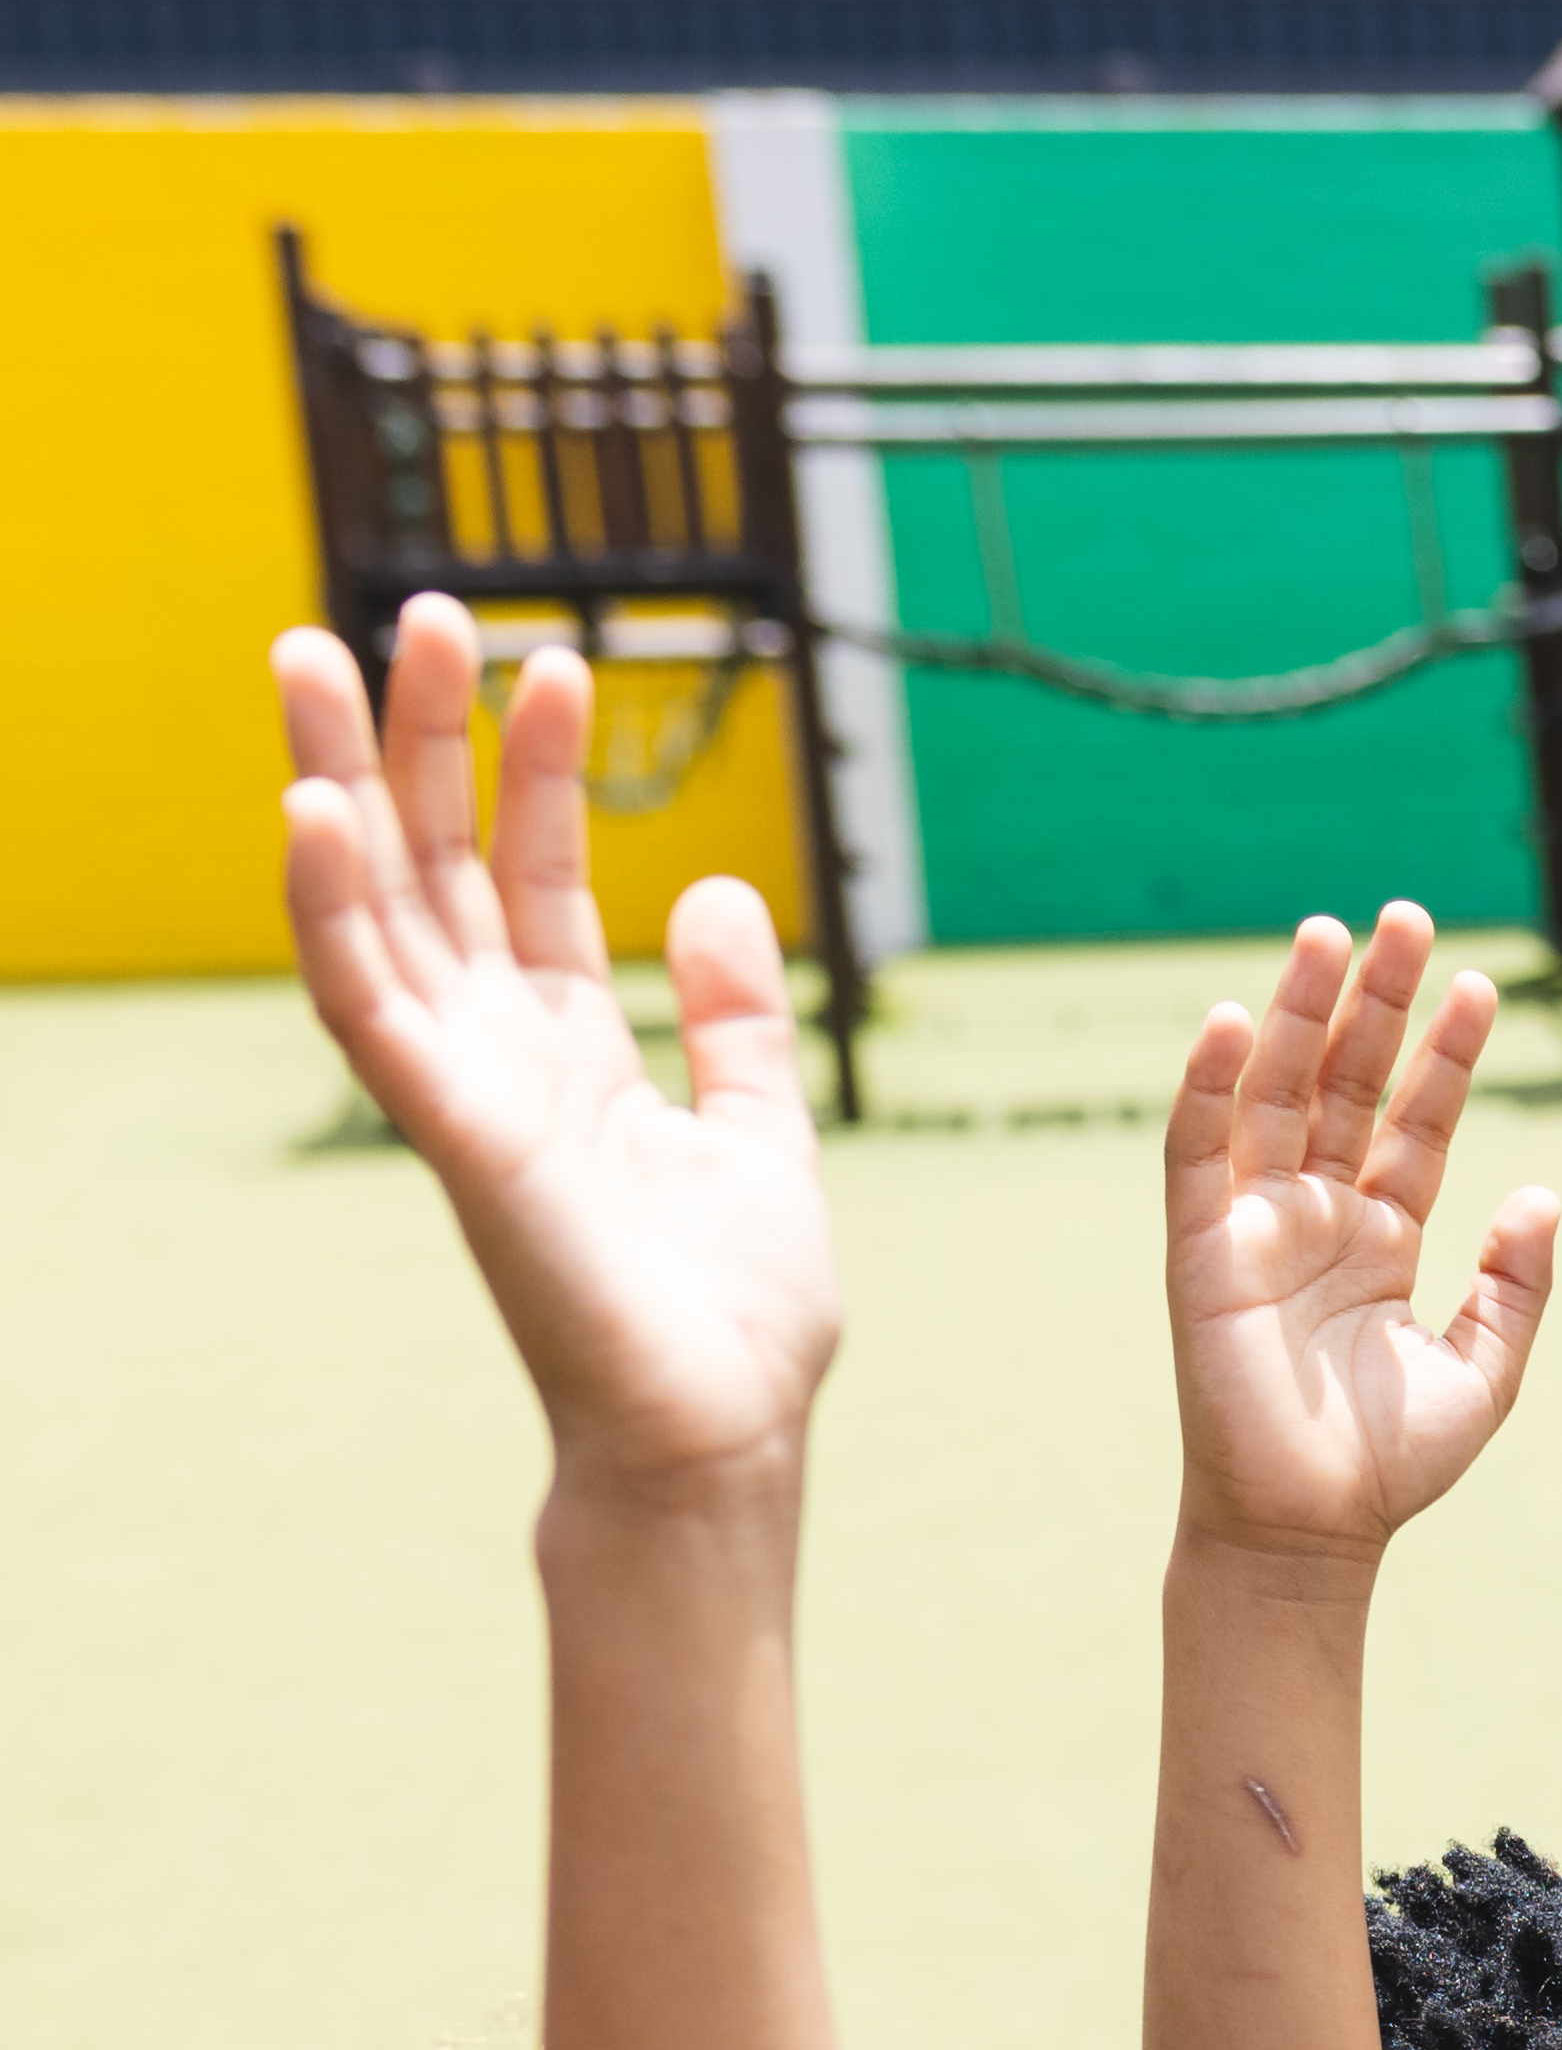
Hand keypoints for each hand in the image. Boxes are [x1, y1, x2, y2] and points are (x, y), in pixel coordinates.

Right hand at [277, 603, 837, 1488]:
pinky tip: (312, 815)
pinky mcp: (455, 1134)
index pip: (529, 873)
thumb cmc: (734, 1315)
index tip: (556, 661)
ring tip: (321, 657)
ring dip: (341, 781)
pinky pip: (369, 1006)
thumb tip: (720, 893)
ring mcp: (465, 1088)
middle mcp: (499, 1053)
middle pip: (434, 862)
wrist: (725, 1436)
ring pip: (377, 905)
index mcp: (570, 1047)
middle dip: (415, 738)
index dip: (534, 768)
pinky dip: (332, 910)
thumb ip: (738, 1018)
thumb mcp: (762, 1133)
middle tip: (414, 613)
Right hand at [1167, 903, 1558, 1568]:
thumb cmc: (1390, 1464)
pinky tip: (1232, 1019)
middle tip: (1404, 918)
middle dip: (1373, 1003)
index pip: (1416, 1122)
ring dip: (1296, 1012)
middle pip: (1345, 1083)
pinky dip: (1208, 1085)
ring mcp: (1257, 1224)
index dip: (1445, 1056)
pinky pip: (1194, 1150)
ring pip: (1274, 1094)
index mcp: (1382, 1236)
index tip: (1481, 987)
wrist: (1313, 1532)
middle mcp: (1318, 1214)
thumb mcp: (1485, 1368)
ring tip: (1330, 933)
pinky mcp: (1200, 1249)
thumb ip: (1517, 1284)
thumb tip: (1544, 1192)